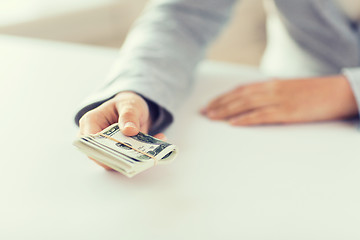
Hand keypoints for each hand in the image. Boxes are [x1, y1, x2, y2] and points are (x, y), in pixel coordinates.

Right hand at [79, 91, 165, 169]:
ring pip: (115, 162)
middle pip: (101, 156)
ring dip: (133, 160)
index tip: (119, 151)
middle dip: (120, 158)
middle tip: (138, 155)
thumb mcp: (130, 104)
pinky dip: (141, 158)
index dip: (100, 150)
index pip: (89, 141)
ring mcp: (107, 149)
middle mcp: (95, 139)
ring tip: (150, 152)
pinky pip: (128, 162)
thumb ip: (129, 115)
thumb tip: (129, 130)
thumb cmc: (126, 105)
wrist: (134, 110)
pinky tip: (155, 149)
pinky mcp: (119, 156)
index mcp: (91, 122)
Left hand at [202, 75, 357, 125]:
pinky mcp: (287, 112)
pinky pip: (262, 115)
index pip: (240, 90)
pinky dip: (246, 119)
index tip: (209, 104)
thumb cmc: (313, 93)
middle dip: (219, 104)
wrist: (338, 92)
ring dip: (226, 111)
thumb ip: (270, 94)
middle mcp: (271, 90)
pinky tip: (233, 123)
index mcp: (270, 84)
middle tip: (204, 112)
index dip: (222, 97)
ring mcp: (279, 100)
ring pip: (246, 104)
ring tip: (212, 117)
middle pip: (238, 97)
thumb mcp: (287, 90)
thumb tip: (253, 102)